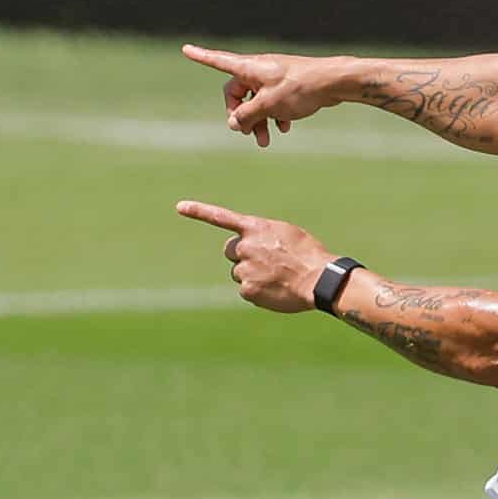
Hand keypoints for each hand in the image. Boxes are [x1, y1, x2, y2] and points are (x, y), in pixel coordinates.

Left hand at [176, 201, 333, 312]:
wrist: (318, 279)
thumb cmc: (308, 255)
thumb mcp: (287, 234)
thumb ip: (264, 237)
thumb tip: (254, 248)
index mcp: (256, 228)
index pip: (222, 217)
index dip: (199, 211)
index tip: (179, 207)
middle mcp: (245, 246)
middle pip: (230, 251)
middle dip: (241, 256)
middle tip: (264, 262)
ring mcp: (244, 269)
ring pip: (239, 272)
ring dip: (252, 274)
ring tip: (276, 277)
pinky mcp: (247, 290)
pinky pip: (246, 290)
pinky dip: (258, 291)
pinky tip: (275, 289)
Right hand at [183, 44, 336, 147]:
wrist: (333, 83)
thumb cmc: (299, 88)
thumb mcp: (267, 106)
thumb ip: (246, 115)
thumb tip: (232, 123)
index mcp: (249, 67)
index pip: (218, 61)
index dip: (201, 57)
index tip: (186, 48)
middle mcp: (259, 69)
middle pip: (238, 93)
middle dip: (240, 115)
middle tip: (248, 134)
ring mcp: (274, 77)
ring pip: (257, 101)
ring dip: (258, 121)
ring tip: (265, 141)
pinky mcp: (287, 85)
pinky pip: (272, 101)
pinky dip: (274, 115)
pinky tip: (285, 129)